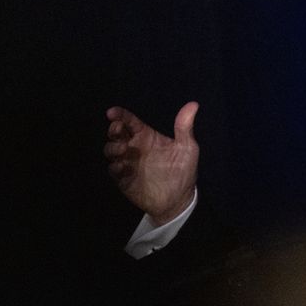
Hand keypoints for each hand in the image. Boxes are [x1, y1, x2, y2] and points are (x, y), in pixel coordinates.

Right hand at [104, 102, 199, 224]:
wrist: (178, 200)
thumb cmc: (183, 171)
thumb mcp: (187, 148)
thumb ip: (185, 127)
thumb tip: (193, 104)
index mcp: (147, 136)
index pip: (131, 122)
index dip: (120, 115)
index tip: (112, 112)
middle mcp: (134, 147)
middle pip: (116, 133)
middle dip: (113, 129)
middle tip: (118, 130)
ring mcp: (127, 163)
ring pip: (111, 150)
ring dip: (113, 147)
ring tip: (124, 149)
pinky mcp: (123, 179)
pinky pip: (113, 170)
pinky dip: (115, 166)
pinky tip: (124, 166)